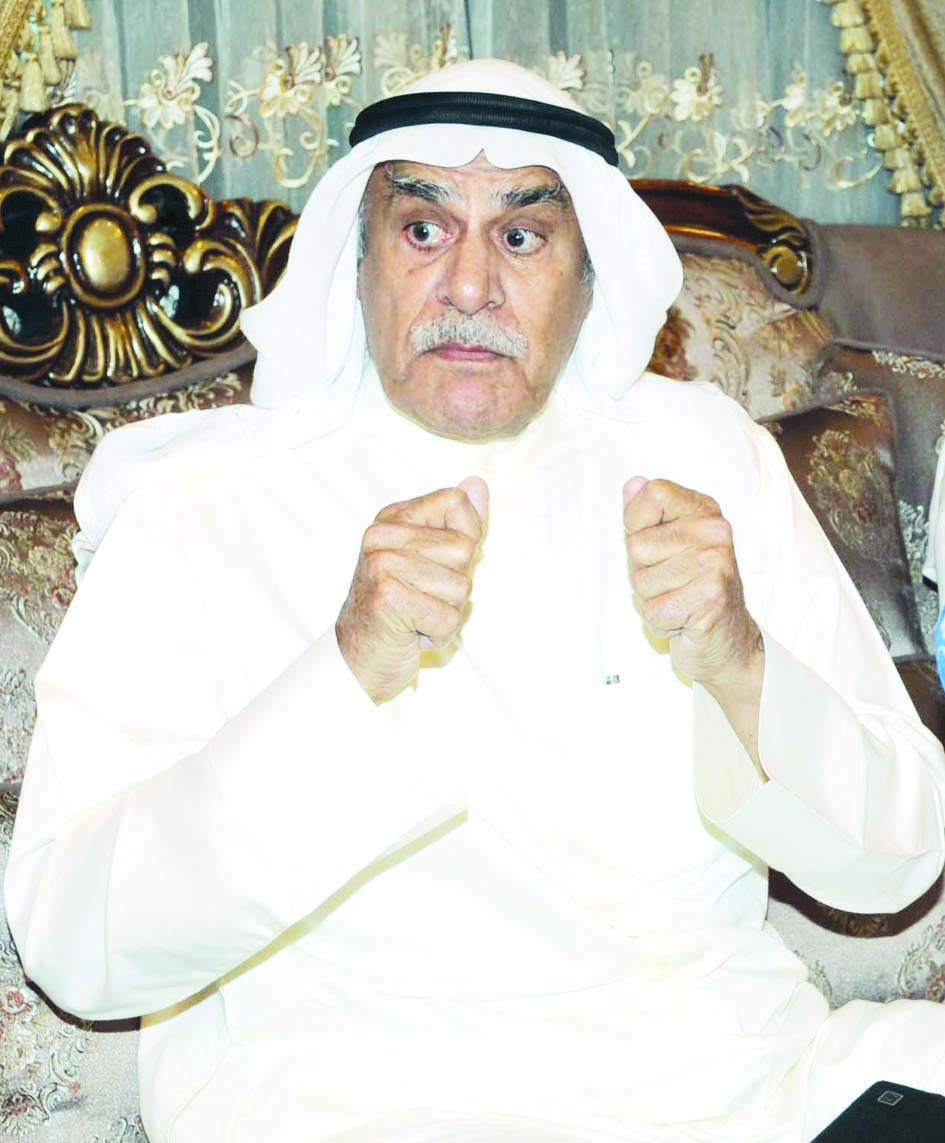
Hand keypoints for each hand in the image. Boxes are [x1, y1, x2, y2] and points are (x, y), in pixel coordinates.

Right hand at [336, 476, 488, 702]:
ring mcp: (380, 566)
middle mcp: (380, 536)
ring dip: (448, 612)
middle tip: (422, 598)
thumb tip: (478, 483)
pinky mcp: (386, 599)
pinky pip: (447, 617)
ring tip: (417, 615)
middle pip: (463, 548)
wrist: (359, 658)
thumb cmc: (402, 608)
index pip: (455, 502)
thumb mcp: (433, 560)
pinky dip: (438, 634)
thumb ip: (458, 523)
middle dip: (456, 584)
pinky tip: (412, 632)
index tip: (438, 565)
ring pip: (460, 586)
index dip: (465, 539)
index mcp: (392, 518)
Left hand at [622, 476, 762, 689]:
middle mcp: (716, 531)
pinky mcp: (711, 597)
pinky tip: (683, 617)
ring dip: (652, 598)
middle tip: (672, 582)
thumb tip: (632, 483)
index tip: (656, 545)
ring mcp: (716, 563)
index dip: (637, 523)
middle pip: (637, 545)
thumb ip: (646, 514)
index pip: (653, 493)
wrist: (726, 640)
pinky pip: (653, 609)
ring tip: (678, 599)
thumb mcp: (664, 545)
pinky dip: (661, 621)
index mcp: (704, 510)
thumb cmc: (688, 588)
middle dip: (643, 572)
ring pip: (642, 581)